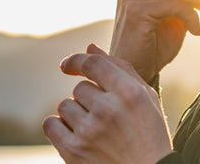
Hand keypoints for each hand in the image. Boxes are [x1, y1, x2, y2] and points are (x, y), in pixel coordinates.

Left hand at [43, 44, 171, 163]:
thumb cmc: (149, 130)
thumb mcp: (145, 95)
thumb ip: (119, 67)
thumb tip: (89, 47)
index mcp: (129, 92)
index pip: (92, 64)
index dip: (76, 60)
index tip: (68, 65)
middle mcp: (108, 109)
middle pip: (80, 87)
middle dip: (88, 96)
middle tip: (104, 112)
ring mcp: (89, 132)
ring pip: (65, 105)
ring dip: (75, 112)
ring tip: (93, 125)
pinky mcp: (73, 152)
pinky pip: (51, 124)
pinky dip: (59, 126)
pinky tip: (76, 132)